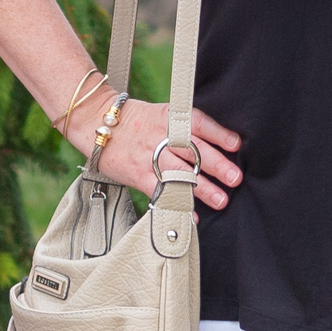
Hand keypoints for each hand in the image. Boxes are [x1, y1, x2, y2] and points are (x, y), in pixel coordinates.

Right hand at [79, 97, 241, 210]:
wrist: (96, 121)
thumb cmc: (134, 119)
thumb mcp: (160, 113)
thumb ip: (183, 126)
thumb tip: (214, 143)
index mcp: (169, 117)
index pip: (197, 124)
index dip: (217, 134)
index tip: (236, 144)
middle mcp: (161, 136)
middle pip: (192, 151)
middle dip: (216, 165)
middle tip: (234, 178)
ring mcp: (149, 156)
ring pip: (179, 173)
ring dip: (202, 189)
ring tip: (221, 200)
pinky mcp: (138, 174)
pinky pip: (160, 192)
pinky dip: (177, 205)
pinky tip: (192, 217)